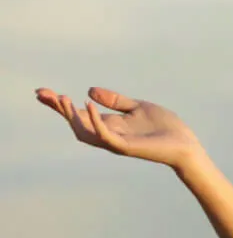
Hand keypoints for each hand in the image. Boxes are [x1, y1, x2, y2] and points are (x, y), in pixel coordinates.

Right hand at [35, 87, 204, 168]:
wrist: (185, 144)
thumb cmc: (165, 128)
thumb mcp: (137, 107)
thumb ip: (115, 100)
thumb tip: (89, 90)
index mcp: (111, 125)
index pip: (80, 114)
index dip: (60, 105)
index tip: (43, 92)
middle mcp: (109, 135)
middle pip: (75, 124)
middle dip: (58, 109)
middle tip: (42, 93)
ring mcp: (116, 142)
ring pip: (85, 132)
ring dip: (71, 115)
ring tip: (62, 97)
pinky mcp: (126, 147)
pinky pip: (105, 136)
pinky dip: (94, 121)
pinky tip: (88, 104)